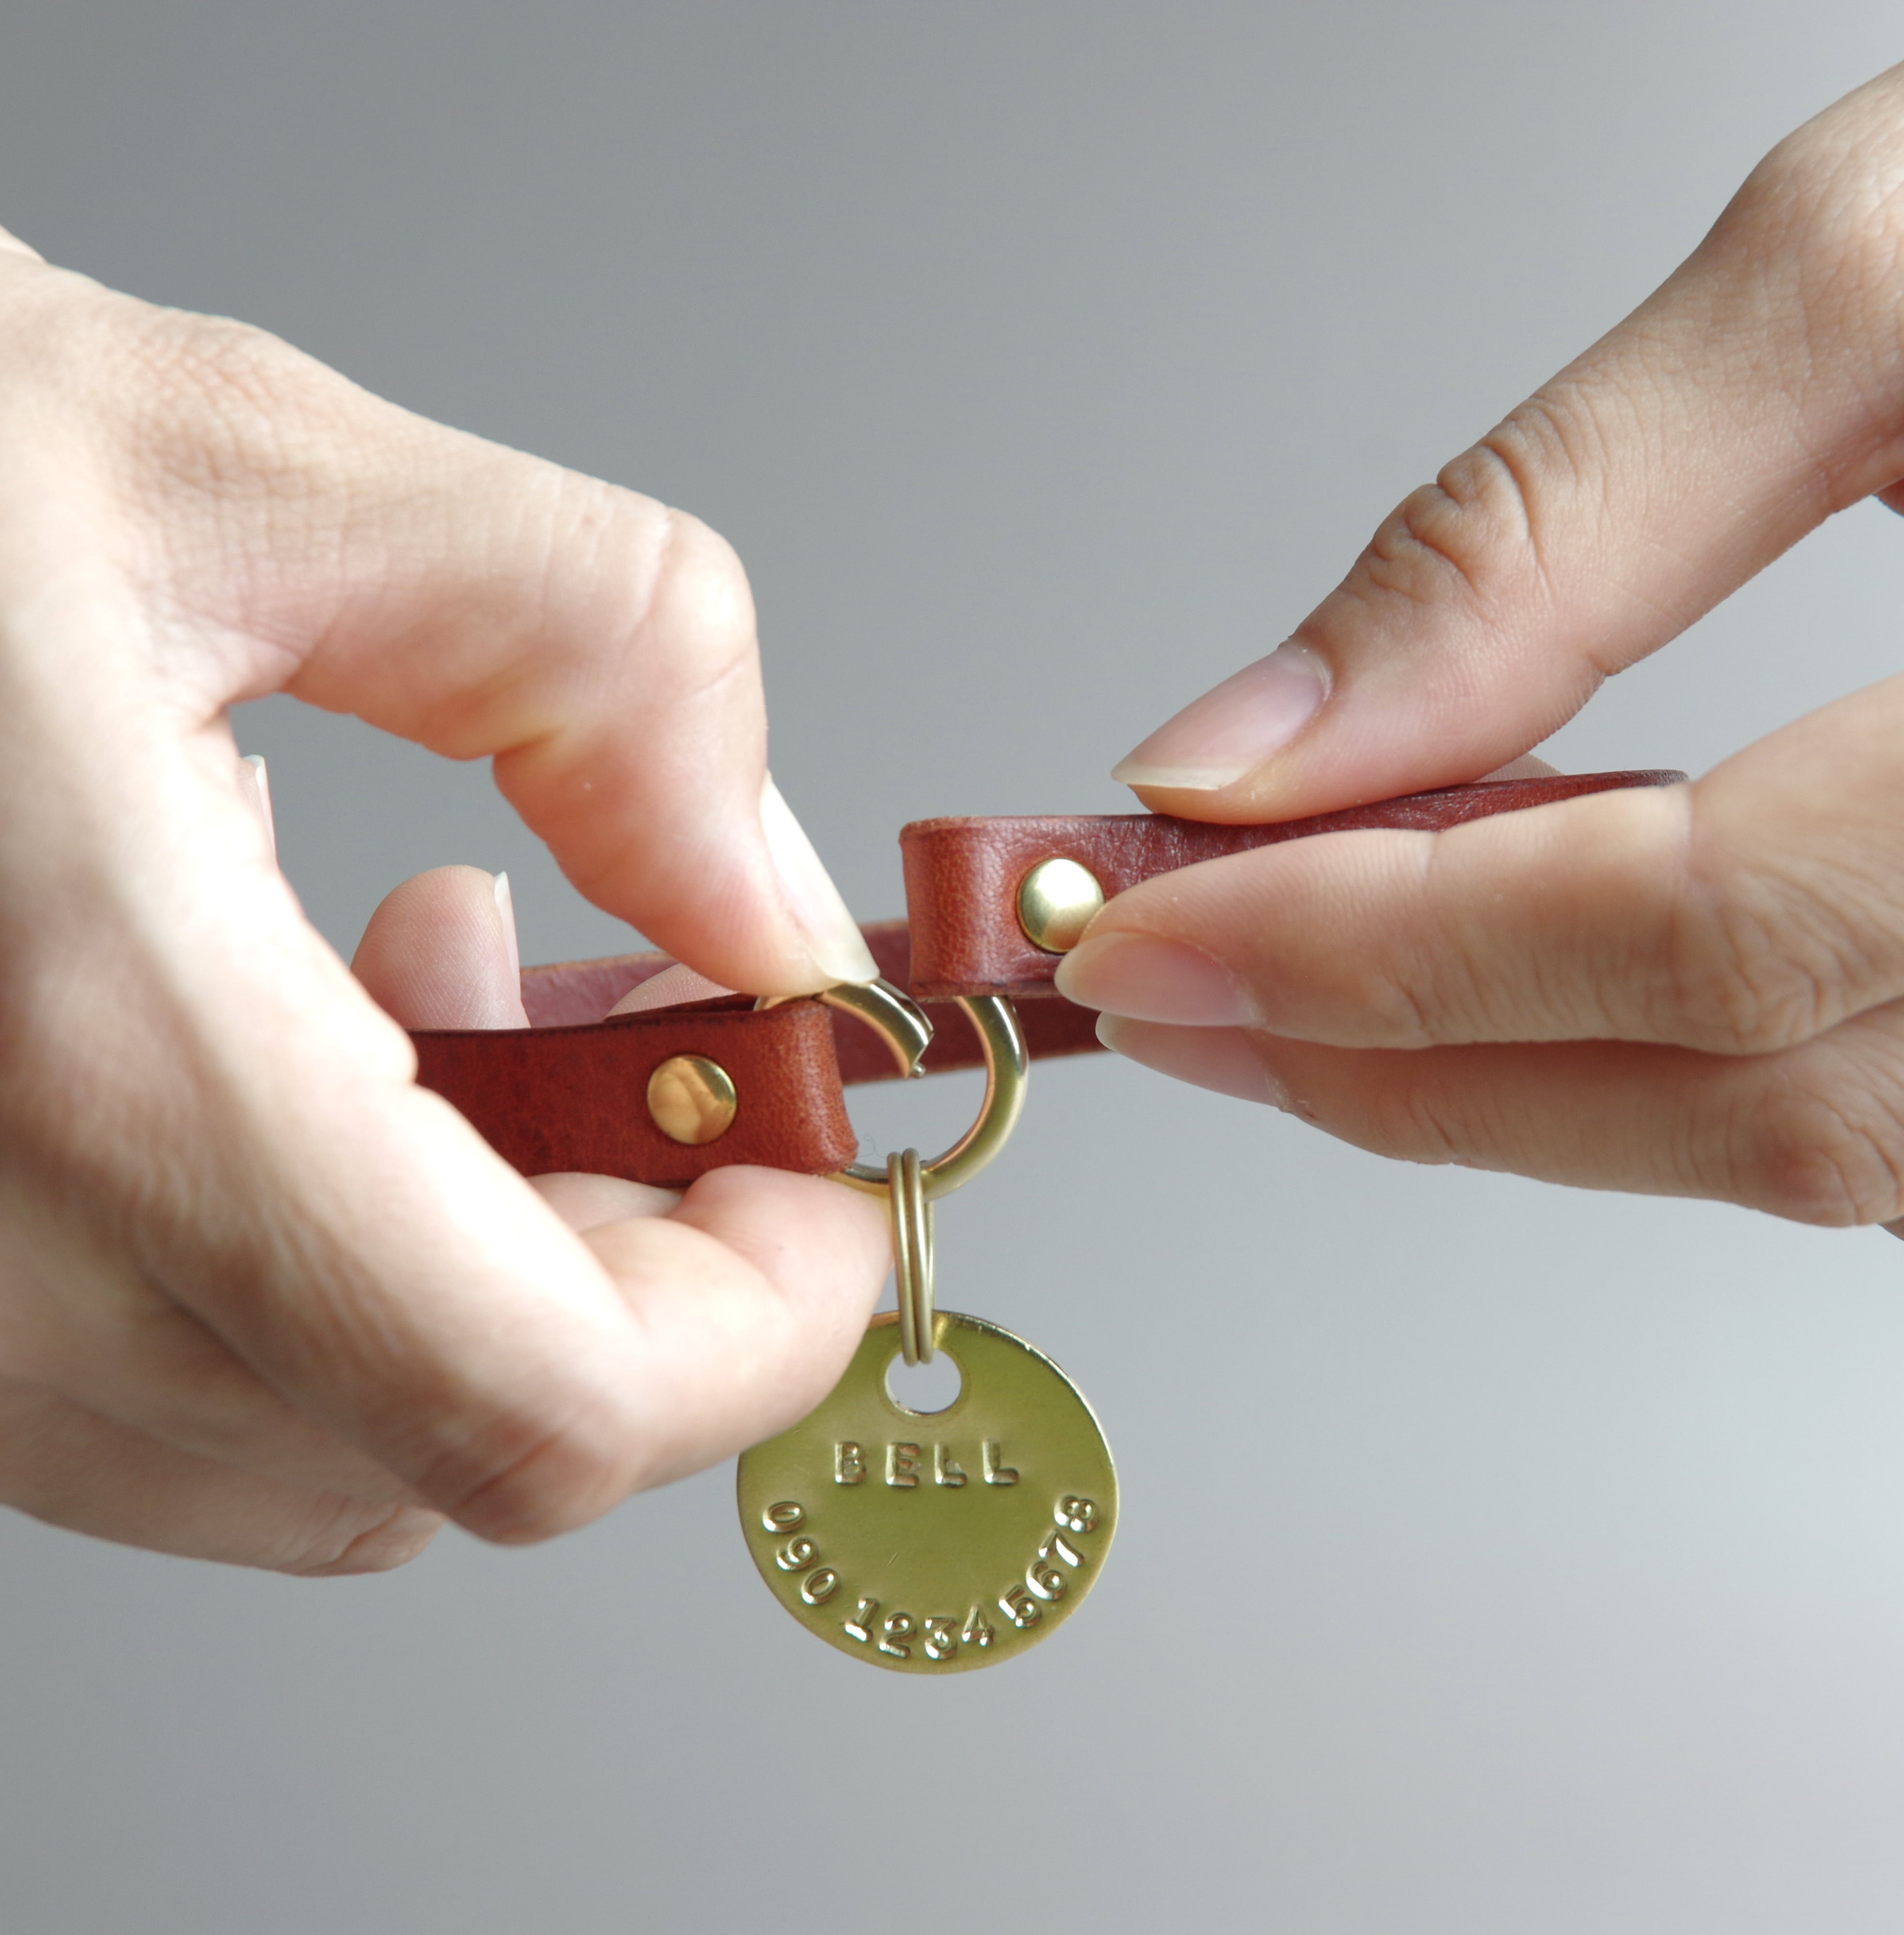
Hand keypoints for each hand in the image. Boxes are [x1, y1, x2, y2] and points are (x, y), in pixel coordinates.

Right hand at [0, 208, 886, 1569]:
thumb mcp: (252, 466)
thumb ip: (592, 661)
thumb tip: (757, 900)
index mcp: (86, 1045)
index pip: (540, 1398)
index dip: (757, 1327)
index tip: (819, 1176)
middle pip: (459, 1435)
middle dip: (635, 1245)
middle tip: (658, 1035)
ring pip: (332, 1440)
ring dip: (480, 1241)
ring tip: (446, 972)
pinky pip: (191, 1389)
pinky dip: (331, 1254)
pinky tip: (304, 1028)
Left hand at [1057, 64, 1903, 1227]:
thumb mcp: (1873, 279)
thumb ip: (1543, 530)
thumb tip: (1255, 748)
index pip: (1698, 928)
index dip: (1379, 951)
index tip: (1151, 931)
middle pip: (1738, 1091)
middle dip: (1397, 1054)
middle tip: (1175, 979)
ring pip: (1794, 1133)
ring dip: (1504, 1077)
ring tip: (1295, 977)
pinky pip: (1858, 1089)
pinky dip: (1644, 1048)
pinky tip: (1501, 962)